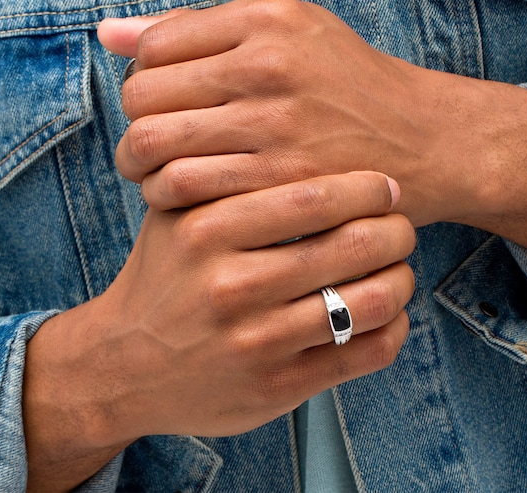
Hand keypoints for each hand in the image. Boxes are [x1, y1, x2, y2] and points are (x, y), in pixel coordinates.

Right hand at [23, 172, 414, 488]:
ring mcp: (256, 343)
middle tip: (400, 226)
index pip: (315, 197)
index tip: (386, 186)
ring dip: (402, 278)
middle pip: (354, 245)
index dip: (368, 187)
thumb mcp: (172, 217)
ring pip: (373, 301)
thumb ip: (216, 176)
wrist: (123, 364)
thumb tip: (297, 136)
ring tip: (397, 268)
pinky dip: (394, 327)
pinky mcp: (277, 389)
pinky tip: (386, 312)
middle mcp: (231, 286)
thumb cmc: (163, 279)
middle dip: (396, 230)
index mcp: (206, 230)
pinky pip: (367, 352)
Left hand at [99, 0, 526, 252]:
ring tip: (158, 177)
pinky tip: (186, 200)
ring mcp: (276, 125)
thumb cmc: (348, 88)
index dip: (142, 85)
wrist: (423, 141)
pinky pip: (187, 189)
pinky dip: (169, 197)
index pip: (152, 51)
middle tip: (146, 150)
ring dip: (141, 169)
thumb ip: (198, 30)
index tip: (159, 109)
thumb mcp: (287, 34)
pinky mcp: (284, 182)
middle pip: (142, 100)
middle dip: (133, 130)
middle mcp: (268, 65)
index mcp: (265, 21)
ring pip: (154, 147)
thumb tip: (110, 33)